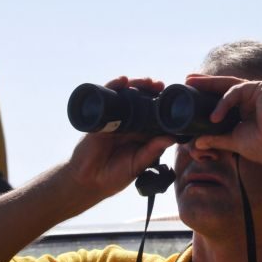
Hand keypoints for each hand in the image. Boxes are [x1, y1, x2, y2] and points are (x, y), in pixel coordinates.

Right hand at [67, 76, 176, 197]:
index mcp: (142, 134)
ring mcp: (115, 119)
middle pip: (141, 100)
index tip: (172, 97)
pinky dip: (113, 87)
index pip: (154, 114)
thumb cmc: (115, 176)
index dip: (162, 104)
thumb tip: (172, 138)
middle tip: (159, 85)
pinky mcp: (100, 118)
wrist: (89, 181)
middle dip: (150, 89)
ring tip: (146, 81)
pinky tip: (122, 81)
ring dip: (136, 85)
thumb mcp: (138, 165)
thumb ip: (152, 151)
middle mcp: (130, 124)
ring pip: (126, 96)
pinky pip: (107, 98)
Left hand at [185, 74, 261, 173]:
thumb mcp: (234, 141)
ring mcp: (259, 90)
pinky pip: (237, 91)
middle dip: (205, 82)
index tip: (190, 90)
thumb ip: (216, 139)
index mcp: (247, 107)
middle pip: (225, 85)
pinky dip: (224, 103)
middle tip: (187, 78)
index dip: (207, 92)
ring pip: (229, 86)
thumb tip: (197, 143)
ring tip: (193, 94)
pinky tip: (215, 116)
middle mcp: (253, 96)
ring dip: (210, 89)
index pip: (224, 96)